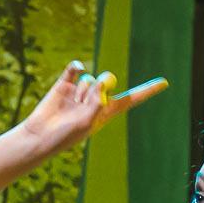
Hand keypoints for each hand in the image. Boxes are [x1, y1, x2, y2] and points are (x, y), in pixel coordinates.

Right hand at [18, 60, 169, 158]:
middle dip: (102, 85)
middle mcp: (95, 100)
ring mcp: (79, 91)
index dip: (147, 91)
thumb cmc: (65, 136)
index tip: (164, 82)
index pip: (131, 99)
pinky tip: (77, 67)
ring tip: (71, 105)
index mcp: (106, 113)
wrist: (39, 136)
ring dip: (82, 90)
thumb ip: (97, 103)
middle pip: (107, 81)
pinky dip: (77, 66)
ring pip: (89, 78)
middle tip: (89, 100)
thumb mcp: (86, 123)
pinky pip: (76, 68)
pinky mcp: (64, 84)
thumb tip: (101, 82)